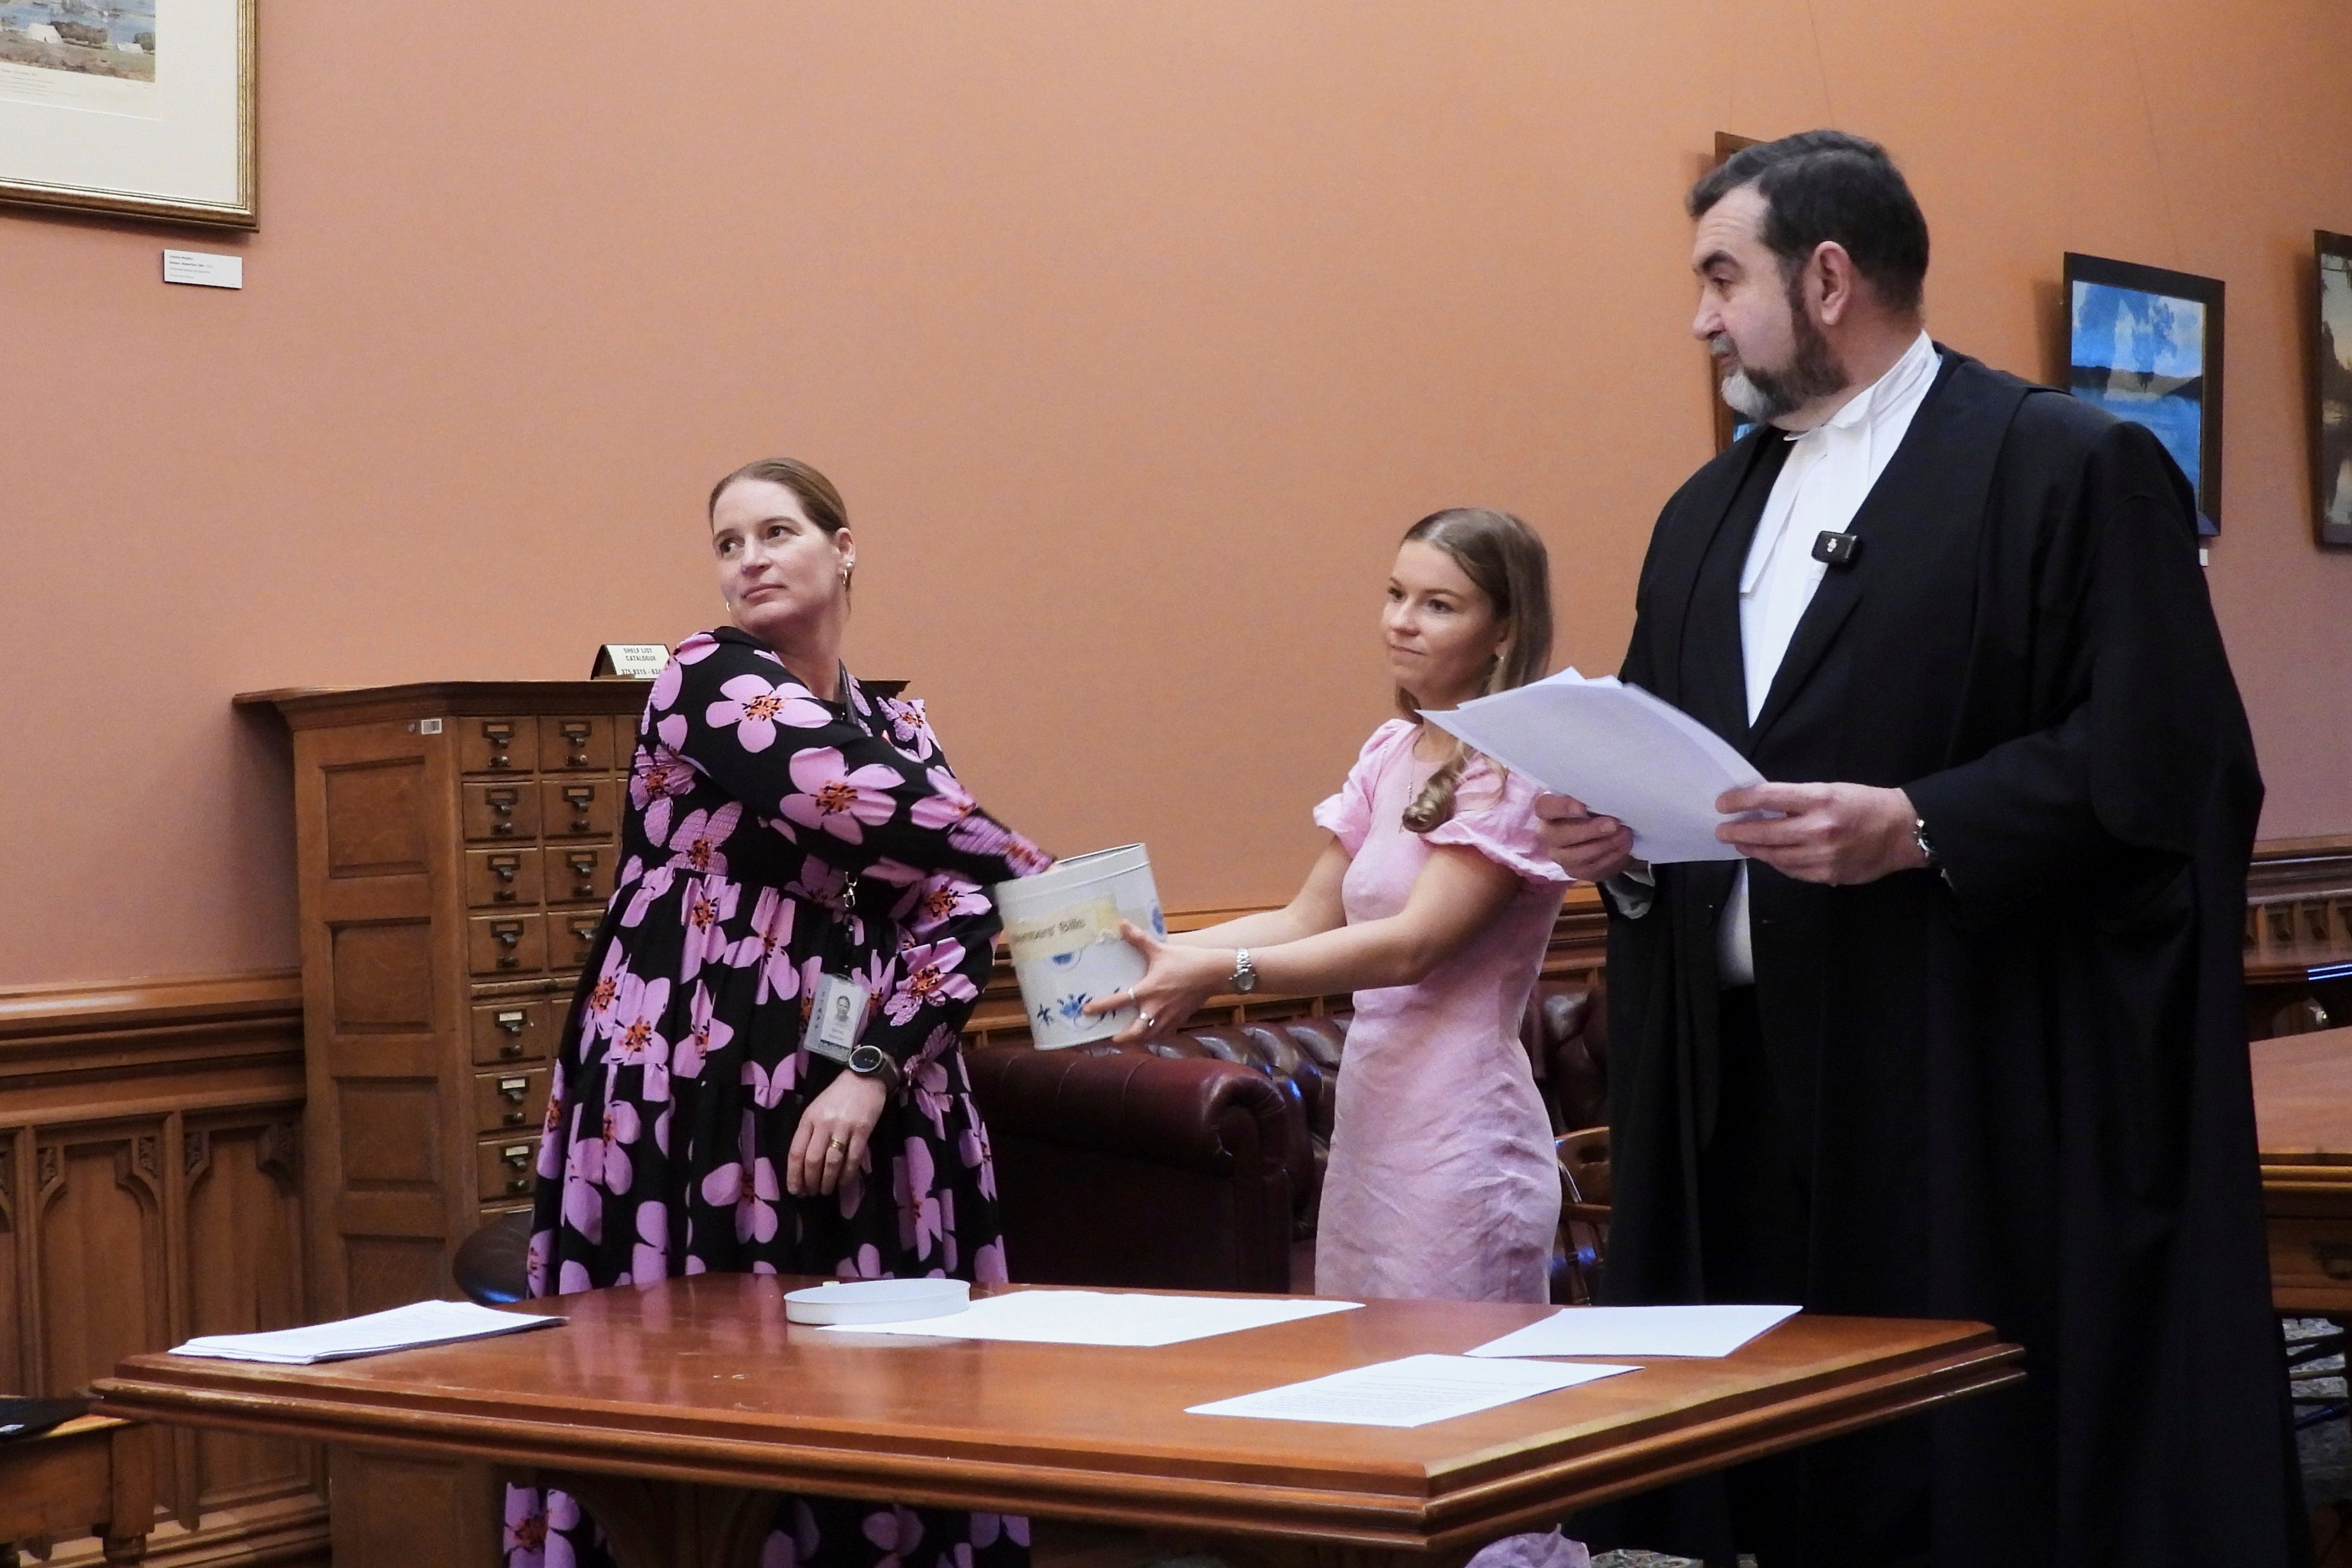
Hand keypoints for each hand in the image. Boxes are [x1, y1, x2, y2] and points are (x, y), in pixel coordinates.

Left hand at [787, 1069, 888, 1196]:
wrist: (864, 1077)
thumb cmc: (837, 1095)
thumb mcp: (815, 1109)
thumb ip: (808, 1132)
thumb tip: (803, 1163)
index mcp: (808, 1118)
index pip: (796, 1151)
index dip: (794, 1175)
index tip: (795, 1190)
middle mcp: (823, 1123)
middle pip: (813, 1160)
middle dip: (810, 1181)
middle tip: (811, 1193)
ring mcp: (844, 1127)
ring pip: (832, 1162)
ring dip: (828, 1181)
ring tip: (826, 1190)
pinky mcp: (863, 1130)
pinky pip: (853, 1158)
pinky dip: (847, 1175)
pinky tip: (843, 1183)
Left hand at [1081, 921, 1229, 1044]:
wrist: (1215, 973)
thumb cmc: (1187, 961)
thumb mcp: (1160, 949)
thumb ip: (1139, 939)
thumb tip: (1122, 924)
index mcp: (1148, 991)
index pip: (1119, 1001)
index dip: (1101, 1007)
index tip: (1087, 1011)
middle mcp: (1156, 1008)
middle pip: (1134, 1033)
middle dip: (1122, 1038)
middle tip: (1111, 1037)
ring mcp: (1169, 1017)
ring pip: (1149, 1036)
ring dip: (1137, 1039)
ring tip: (1128, 1038)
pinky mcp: (1180, 1020)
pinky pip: (1165, 1033)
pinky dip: (1155, 1035)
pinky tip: (1151, 1032)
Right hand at [1533, 793, 1636, 881]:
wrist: (1604, 830)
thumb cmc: (1595, 807)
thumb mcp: (1593, 797)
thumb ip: (1593, 797)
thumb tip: (1608, 797)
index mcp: (1548, 809)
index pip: (1544, 807)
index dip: (1561, 808)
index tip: (1582, 807)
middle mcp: (1548, 833)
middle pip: (1558, 835)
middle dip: (1588, 831)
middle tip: (1613, 825)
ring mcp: (1559, 855)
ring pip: (1575, 857)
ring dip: (1603, 846)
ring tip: (1625, 835)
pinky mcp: (1575, 871)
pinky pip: (1590, 869)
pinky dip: (1610, 858)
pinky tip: (1623, 846)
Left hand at [1714, 782, 1926, 885]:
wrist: (1902, 831)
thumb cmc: (1865, 804)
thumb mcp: (1831, 790)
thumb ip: (1798, 799)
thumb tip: (1764, 807)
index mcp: (1819, 799)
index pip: (1768, 797)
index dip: (1740, 800)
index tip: (1722, 804)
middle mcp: (1818, 828)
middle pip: (1765, 831)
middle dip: (1738, 831)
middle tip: (1721, 831)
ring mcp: (1822, 855)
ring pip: (1774, 855)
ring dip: (1753, 849)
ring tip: (1740, 843)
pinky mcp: (1827, 875)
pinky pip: (1791, 870)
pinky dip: (1776, 862)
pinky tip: (1768, 856)